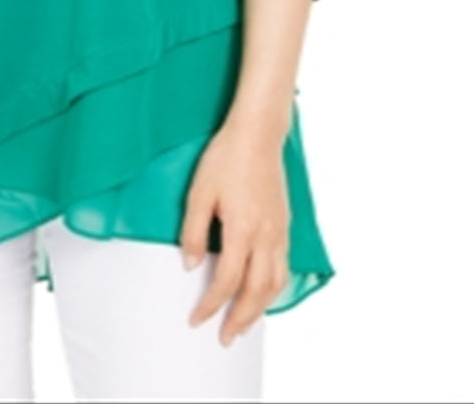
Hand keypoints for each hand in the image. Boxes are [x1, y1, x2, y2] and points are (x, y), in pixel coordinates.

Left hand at [179, 120, 290, 344]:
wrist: (257, 135)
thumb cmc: (226, 158)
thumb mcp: (199, 192)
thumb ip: (193, 231)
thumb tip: (190, 264)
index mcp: (242, 229)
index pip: (226, 280)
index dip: (210, 304)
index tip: (196, 319)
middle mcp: (266, 236)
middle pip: (256, 292)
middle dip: (240, 319)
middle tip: (225, 338)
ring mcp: (278, 231)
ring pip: (274, 283)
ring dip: (259, 309)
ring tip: (244, 324)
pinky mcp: (284, 224)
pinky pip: (282, 266)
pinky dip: (273, 288)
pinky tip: (263, 292)